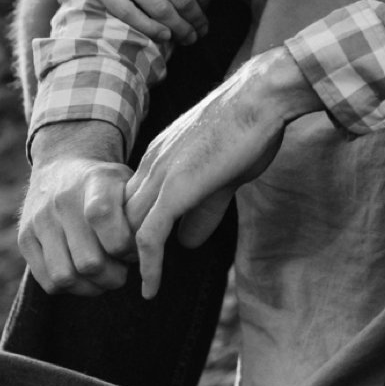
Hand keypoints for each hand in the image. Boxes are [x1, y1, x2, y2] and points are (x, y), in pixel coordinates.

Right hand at [19, 122, 134, 294]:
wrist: (62, 167)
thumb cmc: (108, 184)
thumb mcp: (130, 182)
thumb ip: (143, 210)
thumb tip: (152, 248)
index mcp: (95, 181)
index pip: (104, 218)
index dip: (126, 245)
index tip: (137, 249)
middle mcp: (62, 201)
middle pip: (89, 260)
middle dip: (114, 275)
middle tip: (124, 272)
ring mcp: (39, 221)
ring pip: (66, 276)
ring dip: (92, 287)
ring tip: (107, 278)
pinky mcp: (24, 239)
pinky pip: (48, 282)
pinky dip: (71, 288)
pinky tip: (86, 278)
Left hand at [124, 48, 317, 297]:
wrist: (263, 96)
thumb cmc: (253, 126)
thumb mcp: (224, 171)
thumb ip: (204, 206)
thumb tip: (187, 241)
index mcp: (160, 157)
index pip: (129, 202)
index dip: (130, 231)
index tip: (137, 256)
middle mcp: (152, 165)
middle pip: (121, 219)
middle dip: (122, 251)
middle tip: (131, 279)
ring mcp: (161, 176)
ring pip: (130, 229)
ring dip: (131, 262)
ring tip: (139, 287)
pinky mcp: (177, 189)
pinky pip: (150, 236)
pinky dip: (148, 266)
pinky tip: (151, 288)